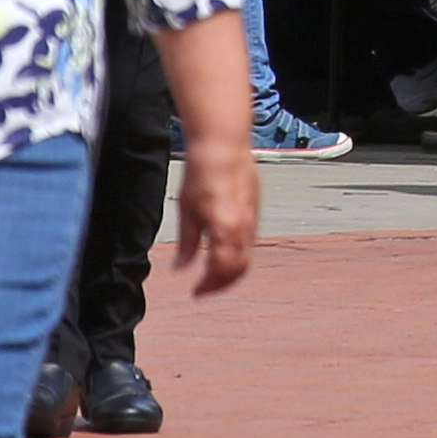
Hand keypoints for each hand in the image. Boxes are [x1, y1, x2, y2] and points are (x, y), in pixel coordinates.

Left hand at [174, 138, 260, 295]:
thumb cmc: (203, 172)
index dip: (209, 286)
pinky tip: (222, 250)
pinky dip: (237, 253)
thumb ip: (186, 243)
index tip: (196, 291)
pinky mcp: (255, 210)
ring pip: (247, 256)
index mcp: (226, 230)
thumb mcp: (186, 210)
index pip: (222, 271)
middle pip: (239, 268)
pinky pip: (250, 241)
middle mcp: (244, 228)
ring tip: (212, 273)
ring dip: (230, 270)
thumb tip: (181, 266)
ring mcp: (253, 218)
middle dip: (222, 283)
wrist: (224, 145)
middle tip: (204, 288)